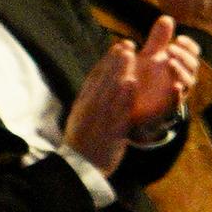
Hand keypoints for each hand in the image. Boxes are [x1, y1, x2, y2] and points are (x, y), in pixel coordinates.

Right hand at [59, 20, 181, 175]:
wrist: (79, 168)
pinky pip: (117, 111)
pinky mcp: (108, 130)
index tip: (117, 46)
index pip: (94, 78)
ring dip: (120, 71)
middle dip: (115, 60)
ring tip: (130, 54)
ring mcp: (98, 118)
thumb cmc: (84, 142)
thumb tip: (98, 82)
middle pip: (102, 80)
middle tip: (127, 43)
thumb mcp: (81, 117)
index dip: (107, 61)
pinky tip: (132, 83)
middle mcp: (89, 108)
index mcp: (83, 104)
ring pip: (110, 90)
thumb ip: (90, 100)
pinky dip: (124, 96)